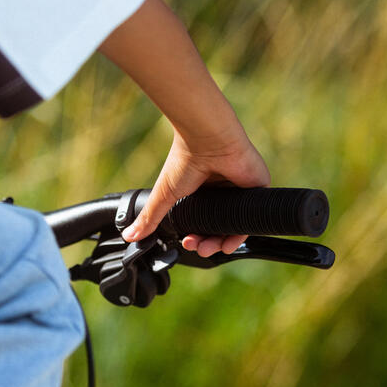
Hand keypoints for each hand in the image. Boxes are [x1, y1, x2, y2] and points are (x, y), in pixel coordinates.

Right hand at [121, 125, 269, 256]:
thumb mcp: (165, 195)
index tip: (186, 242)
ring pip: (234, 226)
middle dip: (206, 243)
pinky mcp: (257, 188)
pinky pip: (251, 218)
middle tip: (196, 246)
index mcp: (203, 192)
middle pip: (218, 228)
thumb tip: (129, 236)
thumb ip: (150, 217)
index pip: (201, 223)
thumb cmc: (185, 160)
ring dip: (221, 243)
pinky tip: (228, 243)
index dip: (194, 238)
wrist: (207, 139)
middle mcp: (222, 192)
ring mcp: (240, 191)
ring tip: (208, 248)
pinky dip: (239, 234)